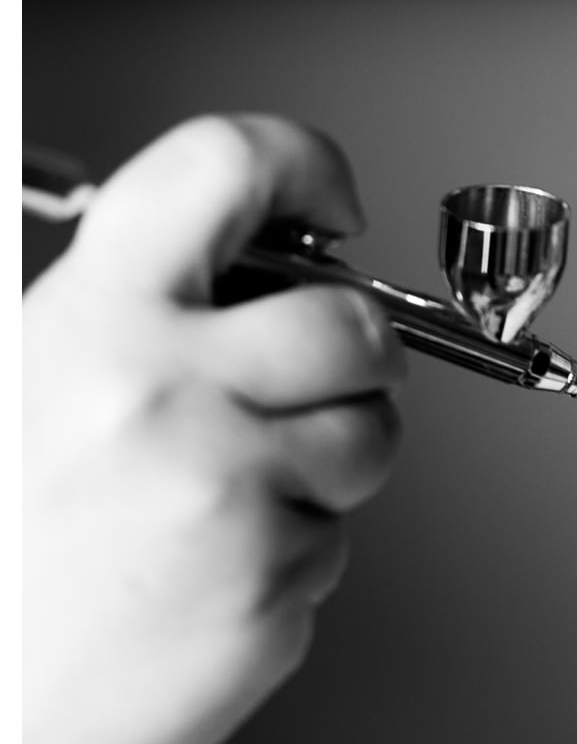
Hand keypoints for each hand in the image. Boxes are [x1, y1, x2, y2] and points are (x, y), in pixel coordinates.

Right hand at [23, 114, 406, 743]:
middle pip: (354, 323)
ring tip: (230, 495)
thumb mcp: (48, 370)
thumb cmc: (15, 533)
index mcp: (94, 315)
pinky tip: (212, 569)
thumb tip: (280, 264)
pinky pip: (339, 538)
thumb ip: (154, 308)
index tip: (334, 204)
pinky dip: (297, 552)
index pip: (225, 166)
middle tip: (311, 388)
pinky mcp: (262, 578)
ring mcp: (217, 485)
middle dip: (357, 358)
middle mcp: (157, 388)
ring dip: (332, 461)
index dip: (304, 165)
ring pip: (373, 435)